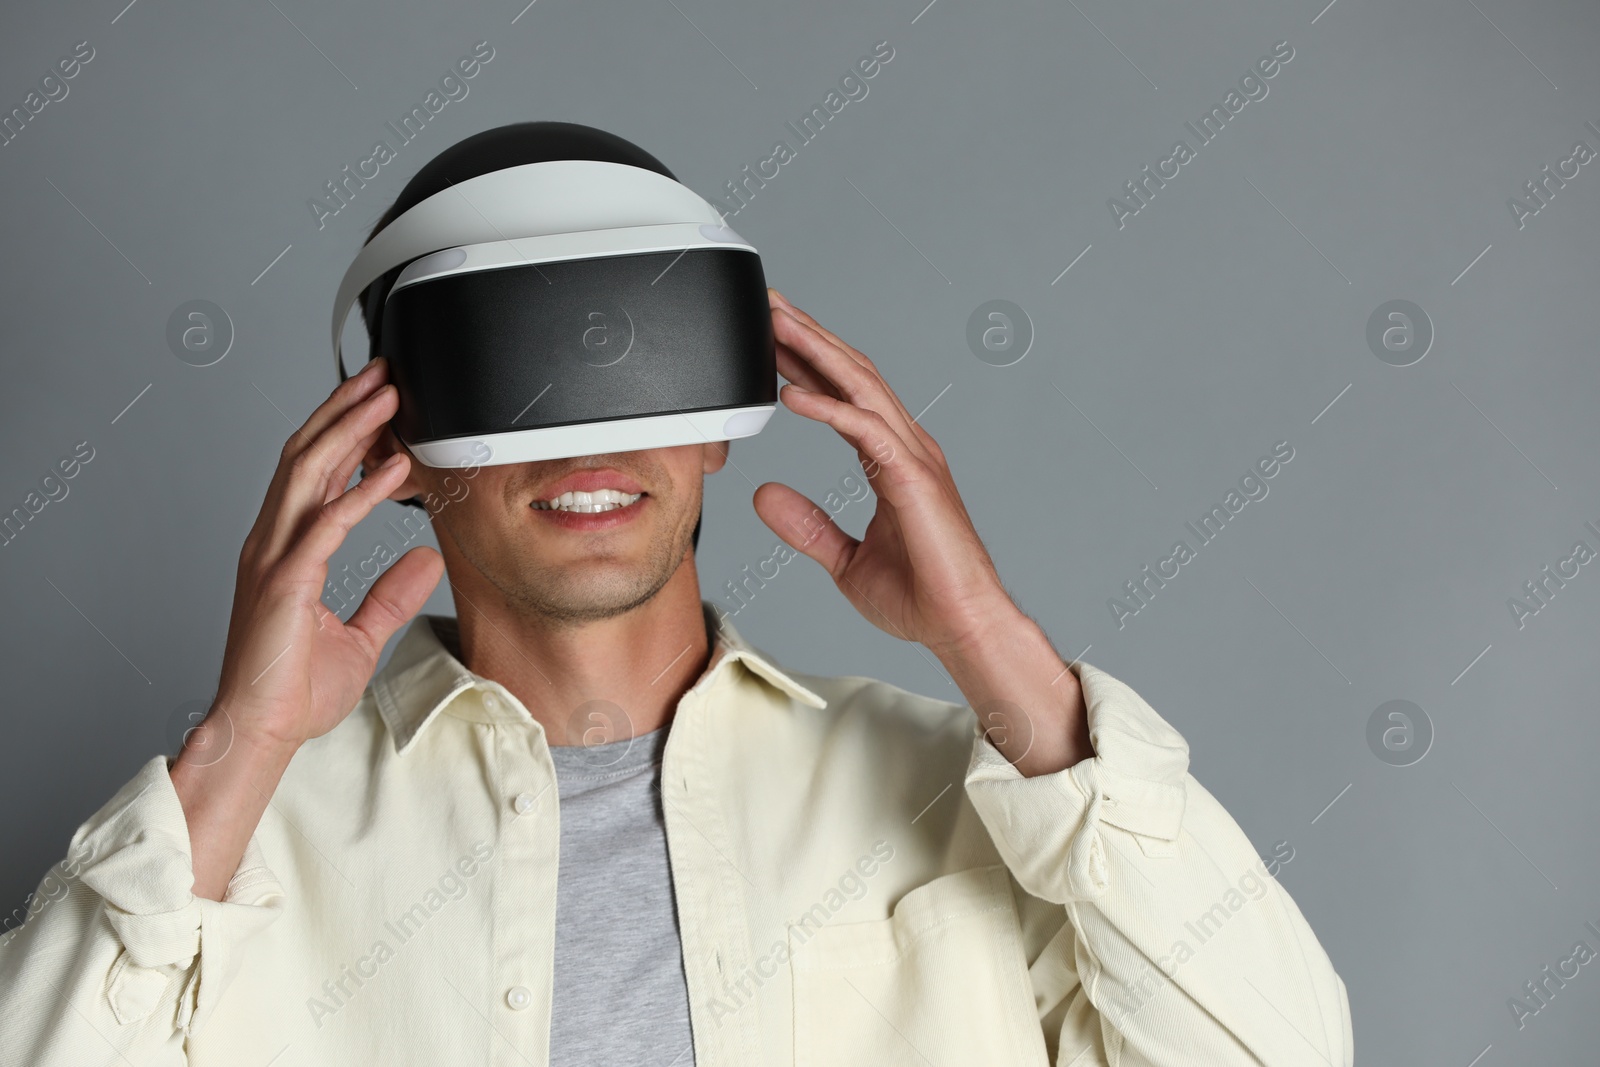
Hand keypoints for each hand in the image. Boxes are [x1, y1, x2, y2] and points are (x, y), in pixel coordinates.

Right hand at [207, 357, 443, 753]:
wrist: (261, 730)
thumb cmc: (294, 689)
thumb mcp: (361, 635)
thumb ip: (392, 594)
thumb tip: (428, 561)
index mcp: (286, 550)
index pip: (314, 473)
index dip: (343, 431)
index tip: (378, 404)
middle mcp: (274, 543)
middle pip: (307, 455)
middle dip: (345, 410)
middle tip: (383, 376)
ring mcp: (275, 558)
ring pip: (310, 473)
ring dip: (351, 430)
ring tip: (387, 398)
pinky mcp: (287, 581)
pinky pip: (328, 524)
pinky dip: (362, 491)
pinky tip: (394, 468)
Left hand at [751, 289, 1017, 655]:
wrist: (961, 627)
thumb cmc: (920, 596)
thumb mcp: (844, 560)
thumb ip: (808, 525)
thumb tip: (764, 496)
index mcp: (892, 460)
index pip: (845, 396)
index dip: (809, 364)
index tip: (772, 341)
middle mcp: (906, 447)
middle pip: (852, 374)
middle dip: (809, 337)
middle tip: (769, 307)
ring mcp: (914, 456)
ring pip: (860, 386)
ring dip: (816, 351)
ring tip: (777, 325)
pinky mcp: (913, 476)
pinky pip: (865, 429)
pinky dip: (827, 407)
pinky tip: (791, 394)